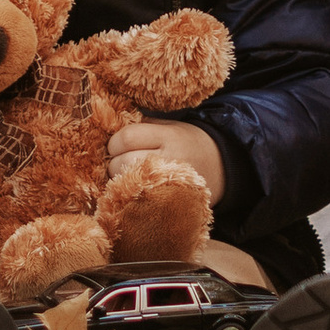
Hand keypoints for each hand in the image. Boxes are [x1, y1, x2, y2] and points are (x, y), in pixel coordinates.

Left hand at [109, 116, 224, 198]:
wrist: (220, 167)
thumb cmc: (187, 142)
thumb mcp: (170, 126)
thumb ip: (142, 127)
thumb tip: (109, 130)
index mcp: (169, 137)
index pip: (128, 137)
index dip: (115, 142)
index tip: (117, 145)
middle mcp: (170, 161)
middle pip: (123, 163)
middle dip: (114, 162)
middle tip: (119, 161)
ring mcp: (168, 186)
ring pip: (125, 186)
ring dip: (118, 181)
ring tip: (126, 176)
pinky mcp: (167, 204)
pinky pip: (135, 203)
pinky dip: (127, 197)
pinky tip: (132, 191)